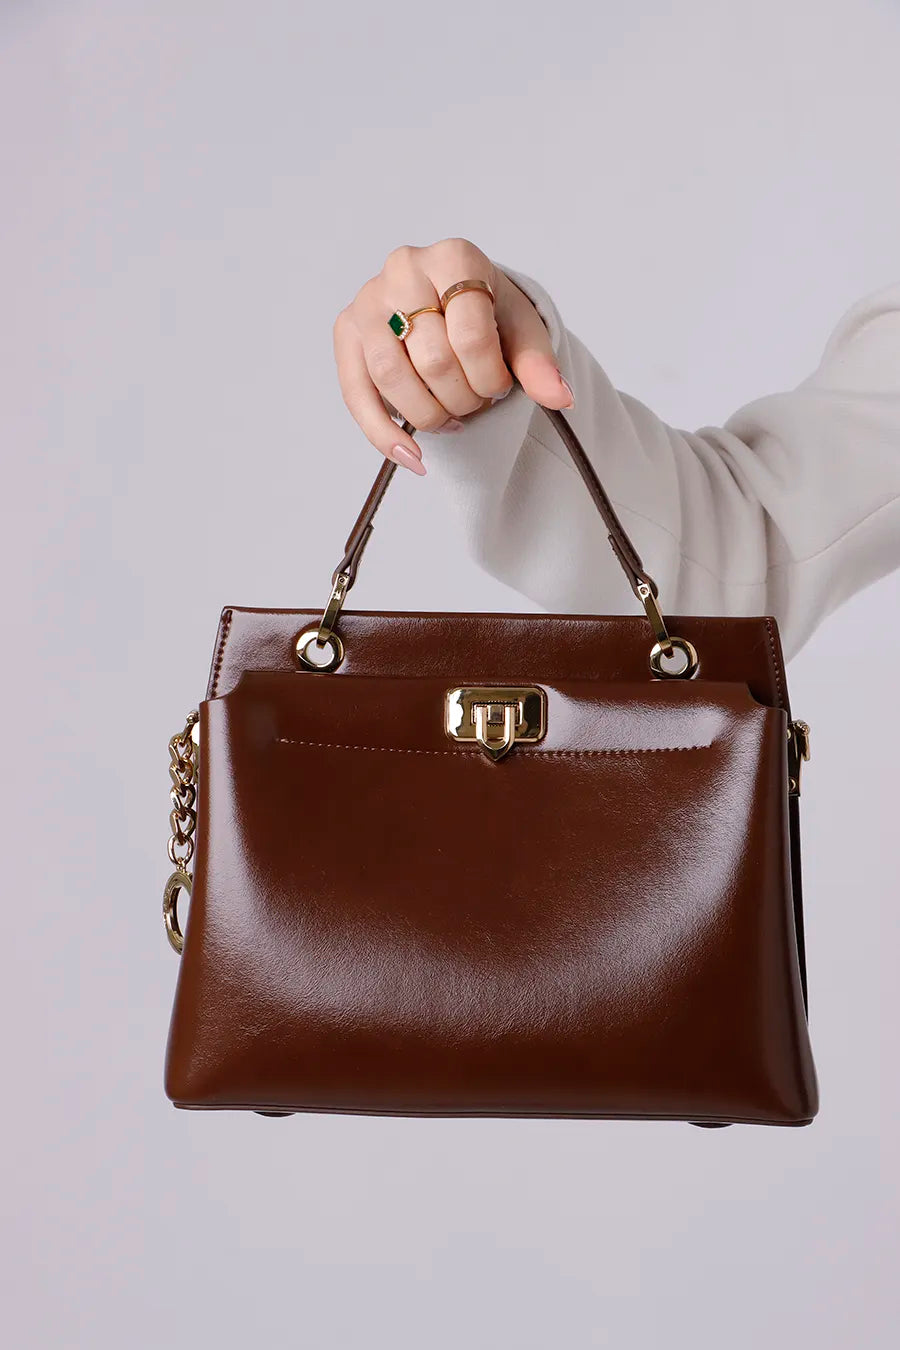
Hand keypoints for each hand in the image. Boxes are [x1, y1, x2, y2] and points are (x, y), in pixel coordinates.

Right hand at [333, 238, 573, 474]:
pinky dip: (384, 434)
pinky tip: (412, 456)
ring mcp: (369, 300)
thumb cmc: (487, 314)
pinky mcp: (346, 331)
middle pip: (432, 359)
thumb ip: (538, 363)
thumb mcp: (521, 330)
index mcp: (454, 258)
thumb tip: (559, 398)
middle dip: (462, 398)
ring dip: (428, 415)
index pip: (470, 336)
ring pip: (391, 377)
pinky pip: (356, 393)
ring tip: (450, 421)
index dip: (490, 377)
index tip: (499, 386)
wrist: (452, 300)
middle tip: (476, 404)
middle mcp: (404, 269)